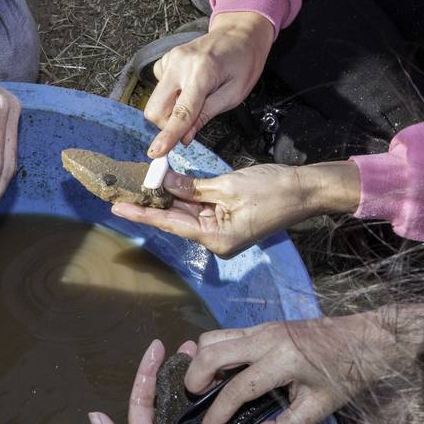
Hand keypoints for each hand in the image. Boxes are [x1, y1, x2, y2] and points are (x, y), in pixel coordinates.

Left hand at [91, 339, 258, 423]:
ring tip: (210, 356)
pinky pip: (217, 418)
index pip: (141, 402)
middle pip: (168, 399)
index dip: (147, 373)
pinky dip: (220, 399)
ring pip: (193, 405)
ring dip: (198, 381)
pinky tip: (228, 382)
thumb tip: (94, 416)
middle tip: (189, 345)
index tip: (157, 346)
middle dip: (175, 370)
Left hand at [112, 162, 359, 257]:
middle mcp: (216, 240)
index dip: (142, 214)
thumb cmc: (272, 190)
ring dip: (168, 197)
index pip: (170, 223)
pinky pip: (201, 208)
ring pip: (187, 212)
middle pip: (176, 219)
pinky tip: (167, 184)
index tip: (118, 209)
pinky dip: (186, 195)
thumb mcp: (227, 186)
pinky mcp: (228, 221)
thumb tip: (163, 183)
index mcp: (216, 238)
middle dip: (152, 203)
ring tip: (140, 184)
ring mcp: (223, 232)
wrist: (305, 190)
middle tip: (122, 192)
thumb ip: (192, 187)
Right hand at [144, 12, 273, 156]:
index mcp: (202, 72)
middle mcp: (179, 63)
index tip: (156, 152)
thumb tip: (185, 138)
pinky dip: (172, 96)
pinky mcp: (165, 60)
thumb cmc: (243, 62)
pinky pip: (159, 89)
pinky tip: (189, 87)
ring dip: (171, 110)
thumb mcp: (234, 94)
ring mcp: (169, 59)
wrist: (239, 33)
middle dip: (167, 125)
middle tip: (189, 124)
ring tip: (196, 99)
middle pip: (156, 108)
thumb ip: (206, 115)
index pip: (180, 112)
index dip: (168, 135)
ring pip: (156, 101)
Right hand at [185, 311, 418, 423]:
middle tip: (196, 404)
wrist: (368, 340)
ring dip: (202, 362)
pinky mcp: (264, 326)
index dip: (215, 417)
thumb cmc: (347, 376)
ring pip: (213, 337)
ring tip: (208, 388)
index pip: (235, 390)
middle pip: (211, 353)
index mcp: (282, 361)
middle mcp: (266, 338)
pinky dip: (216, 354)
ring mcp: (263, 328)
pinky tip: (225, 375)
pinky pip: (227, 335)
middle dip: (195, 380)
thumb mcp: (318, 412)